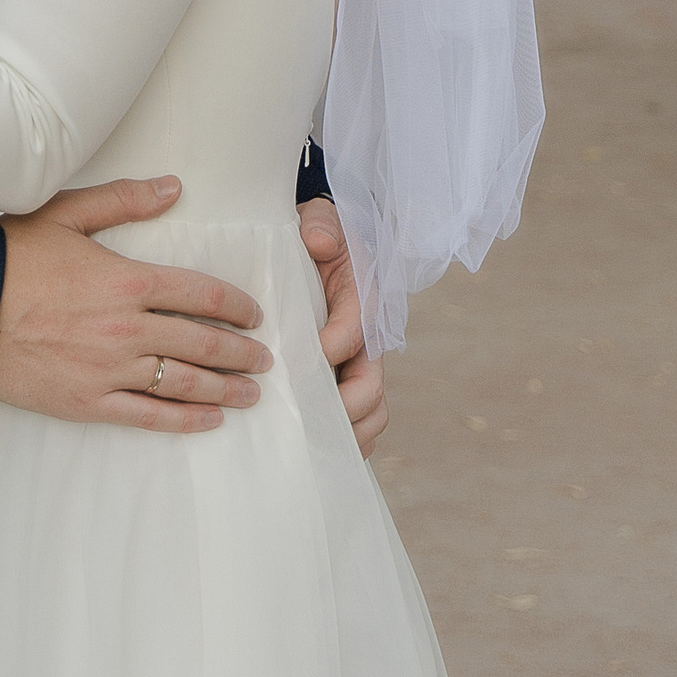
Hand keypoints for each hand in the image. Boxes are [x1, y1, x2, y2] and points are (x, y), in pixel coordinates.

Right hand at [0, 178, 272, 433]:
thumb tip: (173, 187)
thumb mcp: (65, 213)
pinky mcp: (87, 402)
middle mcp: (127, 328)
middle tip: (265, 359)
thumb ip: (123, 199)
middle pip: (201, 343)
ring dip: (224, 389)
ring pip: (182, 383)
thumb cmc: (8, 257)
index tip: (254, 314)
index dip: (235, 306)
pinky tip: (208, 421)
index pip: (200, 294)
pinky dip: (183, 421)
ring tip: (250, 394)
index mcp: (126, 279)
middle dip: (240, 353)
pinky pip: (147, 417)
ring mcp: (108, 370)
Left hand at [298, 197, 387, 458]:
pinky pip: (356, 422)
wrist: (313, 245)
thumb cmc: (311, 234)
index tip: (304, 357)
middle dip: (346, 407)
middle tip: (310, 419)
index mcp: (360, 298)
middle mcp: (364, 338)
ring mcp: (356, 364)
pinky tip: (316, 458)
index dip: (335, 346)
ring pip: (370, 412)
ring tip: (316, 449)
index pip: (357, 329)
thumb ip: (321, 225)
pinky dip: (345, 443)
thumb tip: (319, 243)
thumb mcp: (318, 219)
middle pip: (371, 386)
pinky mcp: (343, 381)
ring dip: (348, 433)